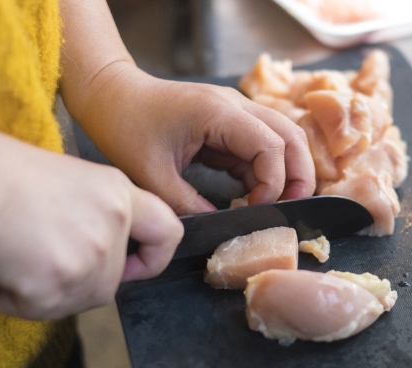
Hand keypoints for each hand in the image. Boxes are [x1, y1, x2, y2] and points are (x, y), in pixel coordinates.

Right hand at [0, 121, 182, 318]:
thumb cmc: (6, 174)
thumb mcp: (74, 182)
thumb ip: (100, 217)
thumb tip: (98, 255)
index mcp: (119, 195)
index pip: (167, 234)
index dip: (154, 259)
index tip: (135, 266)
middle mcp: (113, 226)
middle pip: (111, 281)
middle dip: (78, 282)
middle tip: (39, 265)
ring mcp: (89, 257)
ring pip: (78, 300)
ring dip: (44, 295)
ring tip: (11, 267)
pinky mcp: (56, 282)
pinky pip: (38, 311)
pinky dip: (9, 303)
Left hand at [67, 65, 315, 214]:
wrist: (112, 96)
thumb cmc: (126, 127)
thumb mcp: (151, 175)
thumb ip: (187, 204)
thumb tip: (218, 226)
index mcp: (219, 113)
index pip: (271, 145)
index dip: (274, 182)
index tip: (256, 209)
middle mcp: (235, 106)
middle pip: (291, 136)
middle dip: (299, 175)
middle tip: (291, 208)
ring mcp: (235, 113)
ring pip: (282, 139)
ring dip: (287, 172)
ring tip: (277, 205)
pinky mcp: (229, 125)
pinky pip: (260, 147)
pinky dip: (265, 172)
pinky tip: (253, 196)